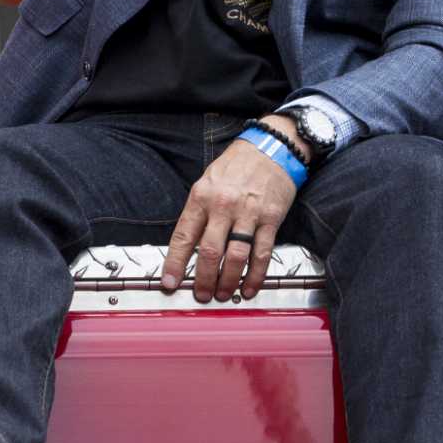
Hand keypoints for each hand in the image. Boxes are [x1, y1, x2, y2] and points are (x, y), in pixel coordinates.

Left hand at [160, 139, 296, 301]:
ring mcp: (248, 213)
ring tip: (224, 294)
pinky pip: (262, 253)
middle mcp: (223, 206)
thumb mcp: (208, 181)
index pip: (184, 236)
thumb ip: (199, 212)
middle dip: (204, 280)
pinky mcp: (271, 219)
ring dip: (228, 281)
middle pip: (210, 252)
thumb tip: (190, 245)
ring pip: (235, 257)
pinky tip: (250, 287)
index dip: (175, 264)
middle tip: (202, 295)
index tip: (170, 283)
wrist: (272, 147)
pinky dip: (256, 275)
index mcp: (202, 197)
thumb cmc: (237, 165)